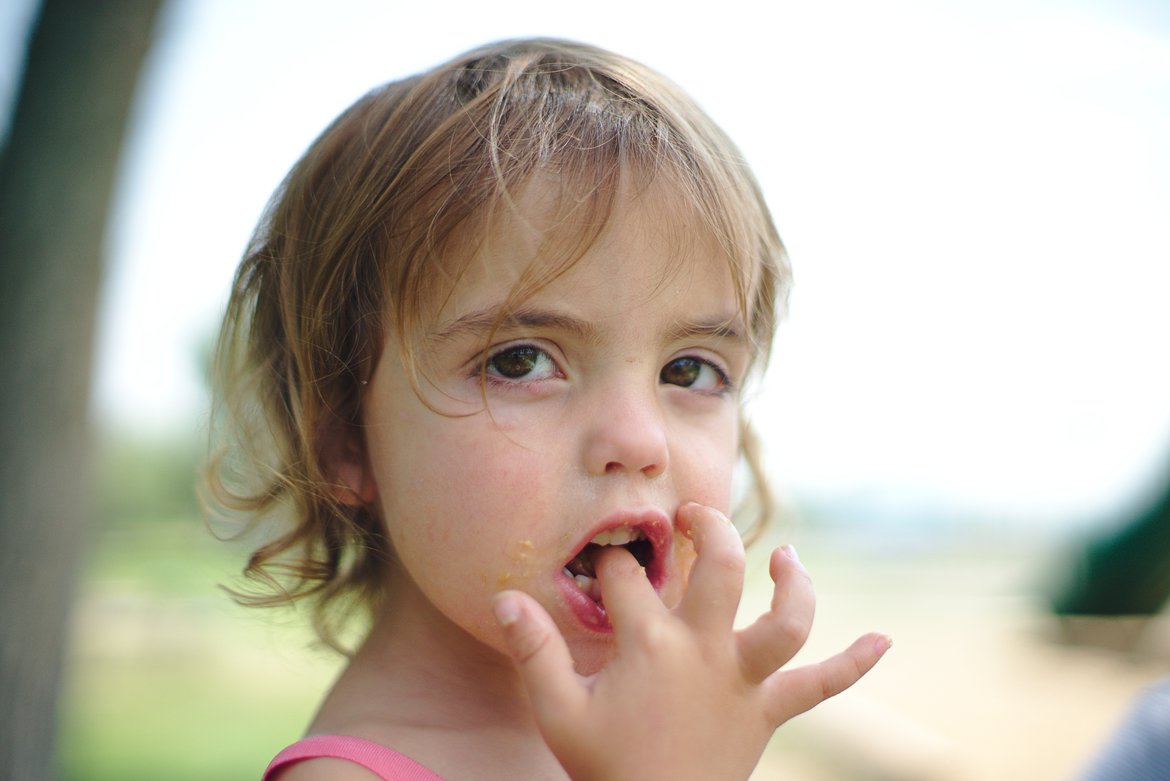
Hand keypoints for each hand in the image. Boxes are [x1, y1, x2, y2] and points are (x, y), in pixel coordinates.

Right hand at [491, 502, 889, 780]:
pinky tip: (884, 641)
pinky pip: (820, 686)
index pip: (630, 578)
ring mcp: (742, 680)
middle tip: (694, 514)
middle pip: (721, 568)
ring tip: (786, 556)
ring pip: (785, 620)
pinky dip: (853, 664)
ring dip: (794, 583)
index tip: (602, 562)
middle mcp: (705, 651)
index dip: (612, 562)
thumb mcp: (557, 711)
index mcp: (651, 645)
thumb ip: (532, 650)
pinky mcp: (766, 711)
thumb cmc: (604, 767)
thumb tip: (505, 597)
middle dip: (709, 528)